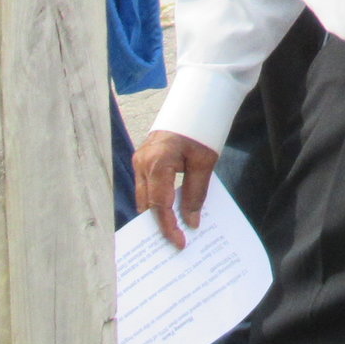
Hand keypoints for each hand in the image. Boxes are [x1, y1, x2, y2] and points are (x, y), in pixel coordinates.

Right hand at [133, 129, 219, 249]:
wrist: (197, 101)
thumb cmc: (202, 129)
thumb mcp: (204, 162)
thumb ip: (195, 193)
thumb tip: (191, 222)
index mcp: (157, 162)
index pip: (159, 205)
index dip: (169, 226)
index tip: (179, 242)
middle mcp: (142, 162)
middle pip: (147, 204)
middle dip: (160, 224)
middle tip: (175, 242)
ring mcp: (140, 160)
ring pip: (144, 197)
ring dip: (157, 213)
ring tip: (173, 231)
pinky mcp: (143, 159)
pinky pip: (146, 186)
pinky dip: (156, 200)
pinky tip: (169, 211)